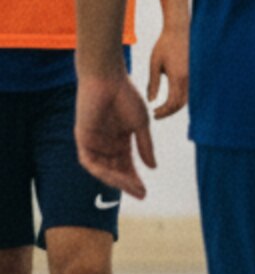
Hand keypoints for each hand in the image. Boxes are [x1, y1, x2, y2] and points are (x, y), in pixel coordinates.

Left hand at [75, 72, 155, 198]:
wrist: (108, 79)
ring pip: (103, 170)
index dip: (134, 179)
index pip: (126, 165)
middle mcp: (105, 144)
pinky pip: (90, 162)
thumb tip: (152, 167)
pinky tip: (117, 176)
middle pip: (115, 171)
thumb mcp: (141, 125)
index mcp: (119, 140)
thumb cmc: (126, 96)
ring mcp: (93, 142)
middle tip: (141, 194)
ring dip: (117, 180)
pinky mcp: (82, 138)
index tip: (145, 192)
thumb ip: (145, 146)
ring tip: (132, 187)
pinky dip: (102, 171)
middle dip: (127, 184)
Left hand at [146, 24, 189, 118]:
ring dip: (175, 106)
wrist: (180, 31)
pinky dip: (180, 98)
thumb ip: (152, 83)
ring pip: (187, 99)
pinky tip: (171, 98)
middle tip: (157, 114)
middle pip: (181, 104)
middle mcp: (189, 79)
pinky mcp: (195, 74)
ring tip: (163, 107)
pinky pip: (189, 92)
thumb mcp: (155, 64)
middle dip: (169, 111)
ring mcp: (194, 76)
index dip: (163, 111)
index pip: (172, 102)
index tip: (154, 113)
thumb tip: (151, 100)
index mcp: (178, 77)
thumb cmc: (165, 46)